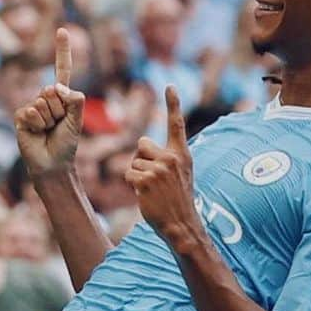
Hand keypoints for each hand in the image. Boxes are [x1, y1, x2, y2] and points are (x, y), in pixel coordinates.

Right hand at [14, 28, 85, 176]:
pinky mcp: (21, 116)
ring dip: (49, 119)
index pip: (62, 69)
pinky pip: (31, 111)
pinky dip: (37, 123)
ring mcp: (32, 106)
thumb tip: (56, 86)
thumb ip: (74, 100)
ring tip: (48, 131)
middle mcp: (46, 98)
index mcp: (61, 97)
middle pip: (52, 90)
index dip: (62, 50)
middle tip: (57, 125)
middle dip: (59, 110)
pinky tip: (36, 132)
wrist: (52, 164)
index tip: (62, 30)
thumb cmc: (66, 144)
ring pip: (42, 102)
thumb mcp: (77, 121)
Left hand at [124, 87, 200, 250]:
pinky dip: (133, 185)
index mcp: (182, 154)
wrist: (181, 224)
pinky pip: (128, 174)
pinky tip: (146, 195)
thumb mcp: (180, 174)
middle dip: (141, 158)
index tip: (169, 86)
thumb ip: (166, 157)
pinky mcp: (146, 180)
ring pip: (133, 162)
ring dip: (137, 175)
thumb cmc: (178, 199)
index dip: (173, 104)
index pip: (176, 124)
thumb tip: (141, 144)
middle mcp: (172, 158)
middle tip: (154, 178)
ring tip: (152, 190)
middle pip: (141, 143)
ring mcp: (159, 169)